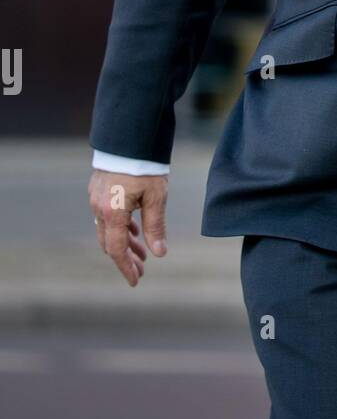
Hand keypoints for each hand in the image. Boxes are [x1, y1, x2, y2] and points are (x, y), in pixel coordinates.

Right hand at [88, 170, 168, 285]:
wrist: (130, 137)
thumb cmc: (146, 166)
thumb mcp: (156, 197)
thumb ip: (155, 226)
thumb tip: (159, 253)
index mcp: (112, 213)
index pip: (117, 249)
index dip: (126, 267)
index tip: (136, 281)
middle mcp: (99, 208)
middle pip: (110, 242)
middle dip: (126, 258)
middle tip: (142, 269)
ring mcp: (96, 198)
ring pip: (108, 229)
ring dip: (125, 242)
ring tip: (142, 253)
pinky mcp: (99, 189)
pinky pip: (107, 215)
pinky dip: (120, 226)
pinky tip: (133, 229)